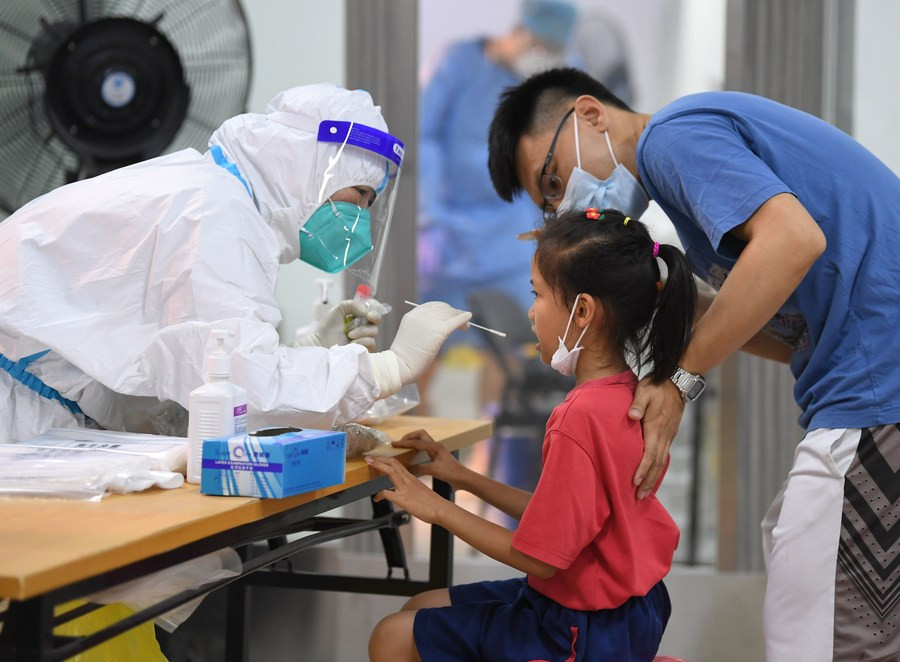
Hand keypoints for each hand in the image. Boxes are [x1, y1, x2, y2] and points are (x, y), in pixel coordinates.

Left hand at [294, 298, 382, 349]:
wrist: (321, 344)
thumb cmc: (327, 327)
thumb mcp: (339, 309)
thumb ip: (354, 305)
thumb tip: (368, 312)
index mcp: (358, 314)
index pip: (373, 308)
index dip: (375, 308)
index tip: (370, 312)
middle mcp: (363, 325)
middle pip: (377, 319)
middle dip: (371, 318)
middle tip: (364, 318)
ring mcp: (364, 337)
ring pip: (374, 331)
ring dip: (362, 331)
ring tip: (349, 335)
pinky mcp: (364, 349)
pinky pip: (371, 342)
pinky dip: (361, 342)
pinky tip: (351, 344)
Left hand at [366, 455, 446, 523]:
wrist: (441, 509)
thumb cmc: (433, 503)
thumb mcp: (421, 491)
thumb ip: (412, 489)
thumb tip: (407, 493)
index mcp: (412, 478)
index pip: (398, 464)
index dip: (387, 460)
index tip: (379, 458)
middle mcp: (408, 480)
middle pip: (393, 464)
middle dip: (380, 459)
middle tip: (370, 458)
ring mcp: (405, 488)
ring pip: (390, 472)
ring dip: (379, 466)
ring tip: (369, 464)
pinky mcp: (403, 499)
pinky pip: (388, 493)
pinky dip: (380, 494)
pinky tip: (377, 498)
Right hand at [389, 301, 470, 382]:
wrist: (399, 365)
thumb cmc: (404, 356)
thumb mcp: (411, 334)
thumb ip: (422, 327)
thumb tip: (440, 326)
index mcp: (412, 314)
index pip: (433, 305)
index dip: (445, 309)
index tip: (451, 315)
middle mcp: (421, 315)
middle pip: (443, 308)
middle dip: (454, 313)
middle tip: (463, 321)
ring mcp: (429, 322)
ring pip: (450, 314)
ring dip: (460, 317)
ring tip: (466, 326)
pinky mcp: (438, 332)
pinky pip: (454, 322)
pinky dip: (463, 319)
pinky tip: (468, 318)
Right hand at [390, 429, 465, 485]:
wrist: (464, 478)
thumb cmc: (451, 473)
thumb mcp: (434, 471)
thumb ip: (419, 468)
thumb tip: (406, 468)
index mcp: (435, 446)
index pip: (416, 442)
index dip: (404, 443)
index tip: (393, 444)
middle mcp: (436, 445)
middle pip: (420, 434)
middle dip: (409, 436)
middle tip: (399, 443)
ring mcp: (437, 449)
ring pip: (422, 440)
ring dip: (412, 441)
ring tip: (403, 446)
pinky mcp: (437, 455)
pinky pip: (424, 447)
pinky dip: (416, 447)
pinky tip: (412, 454)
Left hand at [628, 376, 684, 498]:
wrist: (677, 381)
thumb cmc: (656, 385)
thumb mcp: (644, 390)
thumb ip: (637, 403)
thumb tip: (632, 415)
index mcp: (656, 428)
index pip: (650, 453)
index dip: (642, 469)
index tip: (634, 482)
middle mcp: (664, 436)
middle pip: (657, 464)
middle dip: (648, 481)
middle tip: (639, 497)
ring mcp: (668, 436)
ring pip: (662, 462)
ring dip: (653, 478)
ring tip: (645, 493)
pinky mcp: (669, 434)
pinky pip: (664, 456)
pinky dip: (658, 469)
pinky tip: (652, 476)